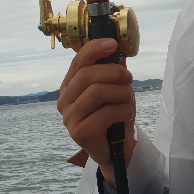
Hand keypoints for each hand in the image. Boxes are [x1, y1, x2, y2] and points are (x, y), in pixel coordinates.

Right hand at [57, 38, 134, 185]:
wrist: (117, 148)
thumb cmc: (114, 115)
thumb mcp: (115, 88)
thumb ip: (113, 69)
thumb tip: (117, 46)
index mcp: (70, 85)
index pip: (78, 61)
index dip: (95, 49)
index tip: (113, 44)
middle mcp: (64, 100)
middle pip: (87, 75)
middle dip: (114, 73)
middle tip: (129, 79)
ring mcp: (70, 117)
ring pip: (97, 92)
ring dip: (121, 93)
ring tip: (128, 100)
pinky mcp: (79, 132)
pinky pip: (105, 113)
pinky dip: (123, 110)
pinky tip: (126, 114)